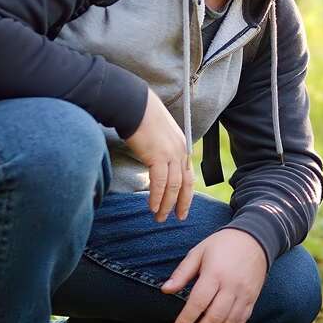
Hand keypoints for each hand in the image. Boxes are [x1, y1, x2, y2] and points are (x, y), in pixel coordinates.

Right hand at [125, 88, 193, 221]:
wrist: (134, 105)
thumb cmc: (141, 117)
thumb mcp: (158, 135)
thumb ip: (161, 150)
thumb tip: (155, 164)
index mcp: (182, 145)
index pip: (188, 174)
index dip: (186, 193)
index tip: (183, 207)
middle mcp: (181, 150)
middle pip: (185, 183)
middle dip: (181, 203)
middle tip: (177, 217)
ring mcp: (171, 153)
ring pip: (173, 186)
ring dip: (166, 204)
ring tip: (160, 217)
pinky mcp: (158, 156)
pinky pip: (159, 183)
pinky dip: (157, 197)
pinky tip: (153, 207)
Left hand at [160, 228, 268, 322]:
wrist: (256, 239)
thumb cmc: (222, 245)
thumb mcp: (198, 252)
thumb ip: (182, 272)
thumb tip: (165, 290)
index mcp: (215, 273)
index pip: (199, 302)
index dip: (187, 319)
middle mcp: (231, 286)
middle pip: (215, 317)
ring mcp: (244, 294)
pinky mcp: (252, 299)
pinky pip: (240, 321)